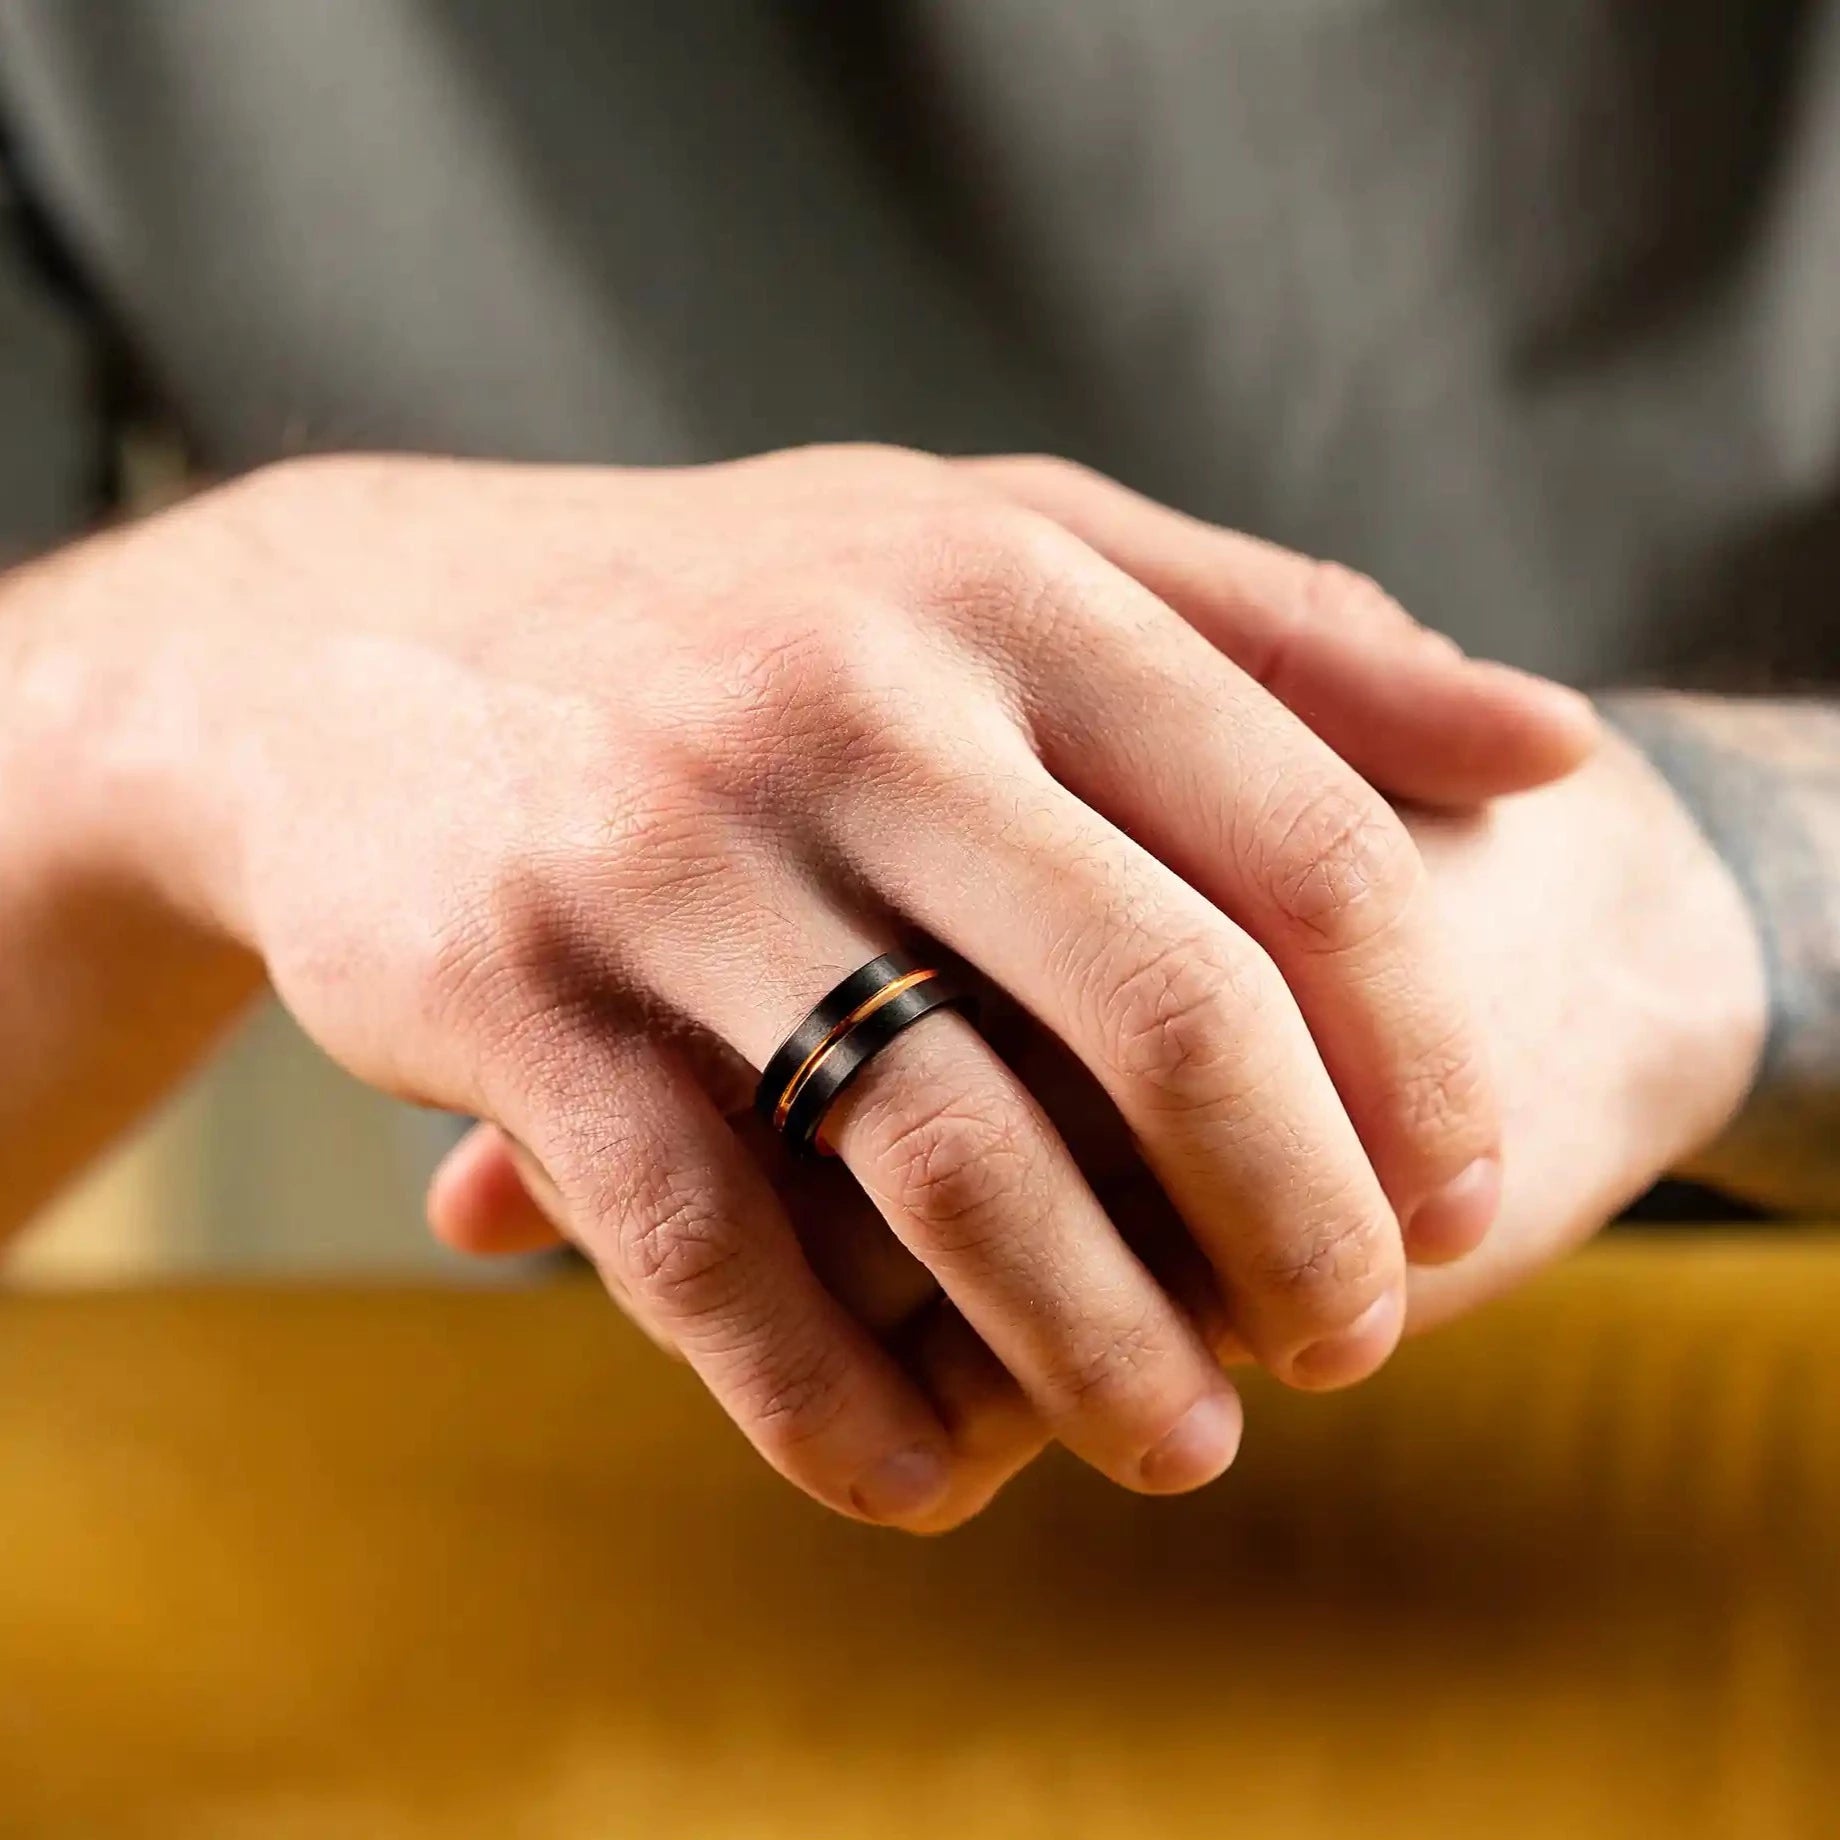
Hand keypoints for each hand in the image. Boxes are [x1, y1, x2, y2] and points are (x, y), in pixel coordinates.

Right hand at [52, 445, 1594, 1525]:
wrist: (349, 642)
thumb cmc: (737, 613)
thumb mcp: (1001, 549)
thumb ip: (1275, 632)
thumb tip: (1546, 745)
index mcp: (1001, 588)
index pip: (1296, 846)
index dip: (1414, 1051)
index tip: (1455, 1192)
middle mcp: (848, 702)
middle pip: (1163, 1008)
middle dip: (1295, 1220)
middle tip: (1352, 1345)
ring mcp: (670, 850)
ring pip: (946, 1152)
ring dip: (1097, 1343)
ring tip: (1182, 1447)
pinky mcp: (513, 996)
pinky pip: (706, 1244)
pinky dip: (831, 1396)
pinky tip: (925, 1478)